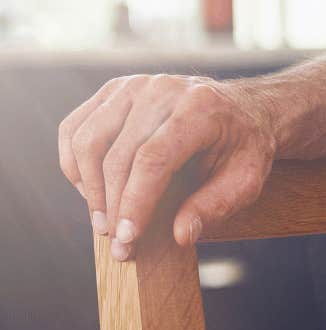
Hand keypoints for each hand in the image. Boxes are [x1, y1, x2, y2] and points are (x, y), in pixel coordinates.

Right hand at [57, 75, 277, 260]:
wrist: (243, 109)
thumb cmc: (244, 148)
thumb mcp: (247, 179)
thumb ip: (216, 205)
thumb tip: (181, 235)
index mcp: (201, 107)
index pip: (154, 159)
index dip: (135, 202)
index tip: (126, 239)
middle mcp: (163, 89)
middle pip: (118, 154)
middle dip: (112, 205)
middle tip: (117, 243)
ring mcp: (134, 85)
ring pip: (88, 141)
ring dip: (88, 188)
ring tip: (104, 221)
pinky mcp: (114, 90)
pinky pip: (75, 129)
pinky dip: (74, 164)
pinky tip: (90, 190)